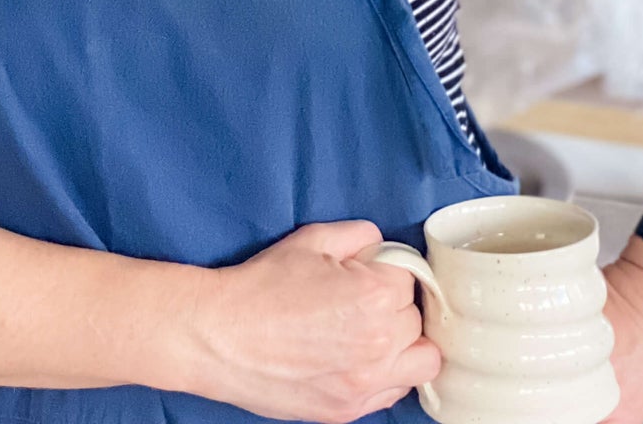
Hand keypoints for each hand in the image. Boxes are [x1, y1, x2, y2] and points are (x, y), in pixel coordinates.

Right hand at [178, 219, 441, 422]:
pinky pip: (394, 392)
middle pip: (416, 319)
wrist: (221, 336)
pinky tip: (361, 359)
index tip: (369, 271)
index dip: (388, 270)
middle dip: (395, 305)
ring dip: (404, 344)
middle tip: (363, 299)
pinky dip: (388, 375)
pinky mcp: (348, 411)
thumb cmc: (264, 285)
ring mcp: (365, 383)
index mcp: (374, 297)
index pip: (410, 279)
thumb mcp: (313, 240)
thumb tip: (384, 248)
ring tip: (373, 332)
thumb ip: (361, 236)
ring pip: (421, 362)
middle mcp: (379, 344)